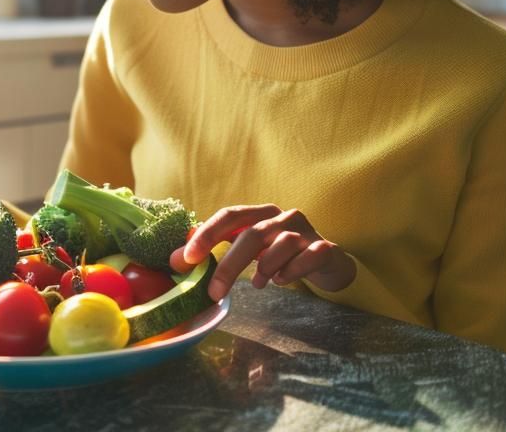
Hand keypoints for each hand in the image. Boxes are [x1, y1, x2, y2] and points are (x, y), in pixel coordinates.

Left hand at [171, 205, 354, 300]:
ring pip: (281, 244)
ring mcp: (306, 230)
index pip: (229, 215)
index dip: (207, 234)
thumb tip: (177, 260)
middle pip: (251, 234)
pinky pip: (308, 257)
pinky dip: (291, 272)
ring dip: (265, 268)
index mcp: (260, 213)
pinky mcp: (325, 248)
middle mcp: (283, 216)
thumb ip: (216, 251)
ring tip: (259, 283)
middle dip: (229, 265)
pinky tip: (283, 280)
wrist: (327, 261)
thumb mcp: (248, 250)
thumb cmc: (280, 254)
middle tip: (213, 292)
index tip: (187, 258)